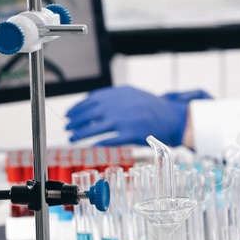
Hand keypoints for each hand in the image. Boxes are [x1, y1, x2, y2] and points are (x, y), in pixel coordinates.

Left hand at [65, 87, 208, 146]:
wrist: (173, 117)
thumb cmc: (152, 107)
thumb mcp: (132, 94)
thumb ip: (113, 97)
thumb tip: (92, 104)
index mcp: (118, 93)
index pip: (90, 100)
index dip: (76, 108)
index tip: (69, 114)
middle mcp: (118, 105)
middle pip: (89, 114)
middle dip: (74, 122)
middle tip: (67, 128)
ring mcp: (124, 120)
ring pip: (95, 128)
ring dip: (80, 133)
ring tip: (71, 138)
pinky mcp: (130, 134)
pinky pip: (109, 140)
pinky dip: (98, 143)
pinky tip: (91, 146)